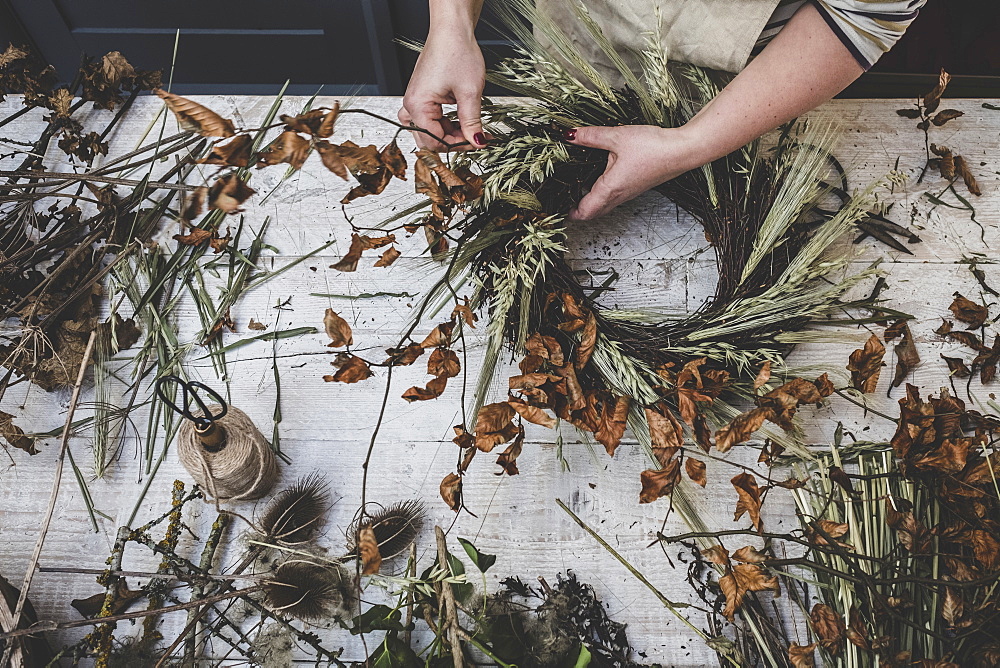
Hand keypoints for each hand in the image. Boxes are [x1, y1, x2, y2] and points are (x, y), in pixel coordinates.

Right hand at [398, 28, 485, 150]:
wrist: (452, 29)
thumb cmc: (456, 51)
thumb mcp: (470, 92)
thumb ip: (472, 122)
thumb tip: (477, 141)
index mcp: (418, 105)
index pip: (435, 140)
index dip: (457, 145)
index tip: (476, 142)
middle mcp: (411, 104)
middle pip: (427, 139)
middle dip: (452, 141)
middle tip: (474, 137)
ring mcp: (415, 99)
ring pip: (428, 130)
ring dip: (447, 133)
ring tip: (467, 128)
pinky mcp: (421, 95)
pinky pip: (428, 118)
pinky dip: (443, 123)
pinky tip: (459, 119)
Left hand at [564, 125, 701, 220]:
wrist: (682, 150)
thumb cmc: (653, 147)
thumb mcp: (617, 137)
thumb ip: (591, 136)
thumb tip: (569, 135)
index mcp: (610, 188)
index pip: (584, 211)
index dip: (569, 213)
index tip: (558, 207)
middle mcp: (619, 196)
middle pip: (593, 213)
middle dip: (577, 210)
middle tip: (564, 199)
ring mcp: (629, 193)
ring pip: (605, 206)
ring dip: (590, 202)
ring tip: (576, 188)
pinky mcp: (637, 186)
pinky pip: (615, 197)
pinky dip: (603, 194)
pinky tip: (601, 177)